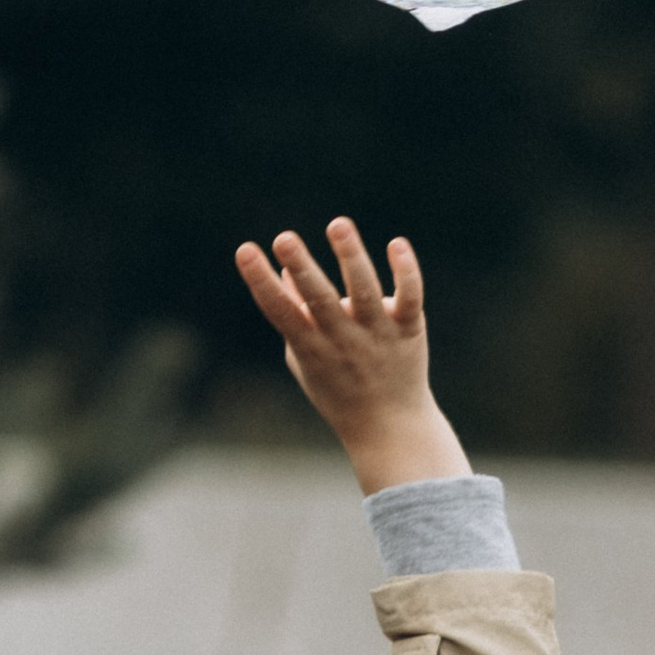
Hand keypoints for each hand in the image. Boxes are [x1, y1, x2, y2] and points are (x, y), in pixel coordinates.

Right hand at [232, 219, 469, 492]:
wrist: (389, 428)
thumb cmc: (339, 390)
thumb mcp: (306, 359)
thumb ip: (294, 316)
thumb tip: (280, 270)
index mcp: (311, 348)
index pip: (280, 312)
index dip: (260, 282)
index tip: (245, 251)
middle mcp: (343, 339)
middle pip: (319, 300)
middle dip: (301, 268)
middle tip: (284, 238)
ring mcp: (377, 334)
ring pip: (365, 292)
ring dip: (351, 257)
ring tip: (337, 225)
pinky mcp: (409, 329)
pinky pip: (409, 298)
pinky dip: (405, 272)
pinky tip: (396, 245)